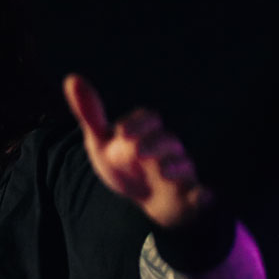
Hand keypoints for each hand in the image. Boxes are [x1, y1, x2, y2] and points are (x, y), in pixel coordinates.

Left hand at [63, 73, 212, 228]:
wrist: (145, 199)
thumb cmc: (125, 165)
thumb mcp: (102, 142)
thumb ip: (91, 114)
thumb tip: (71, 79)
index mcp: (147, 133)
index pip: (148, 119)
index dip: (137, 124)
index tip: (121, 133)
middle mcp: (168, 148)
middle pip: (167, 139)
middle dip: (154, 143)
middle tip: (137, 152)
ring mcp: (180, 171)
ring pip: (182, 164)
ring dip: (173, 166)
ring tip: (161, 171)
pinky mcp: (189, 195)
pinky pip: (200, 195)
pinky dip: (204, 196)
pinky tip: (207, 195)